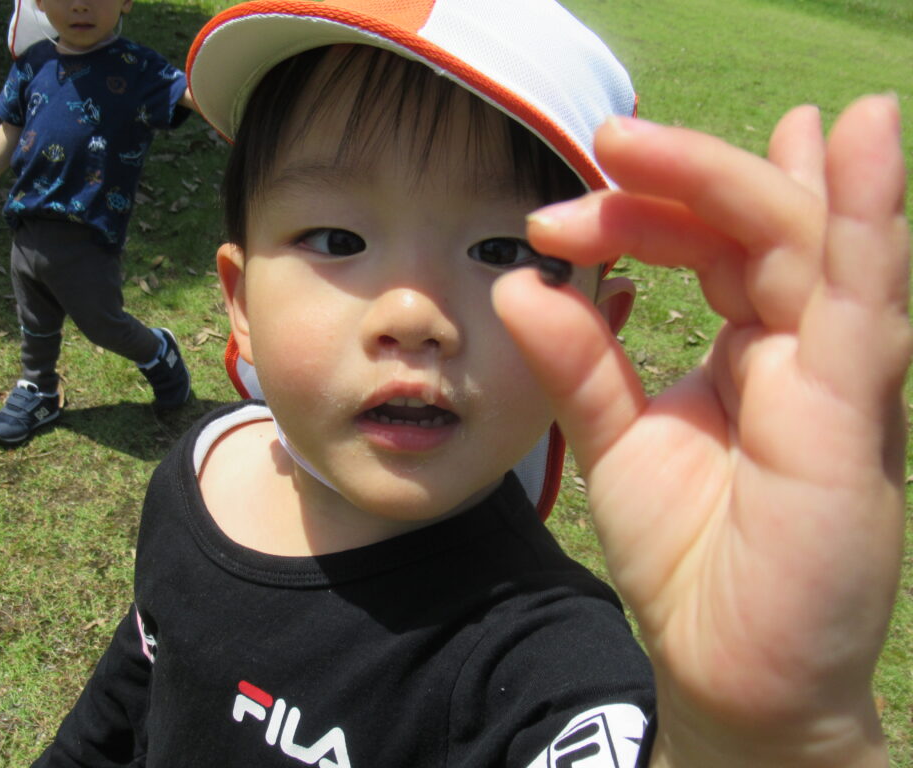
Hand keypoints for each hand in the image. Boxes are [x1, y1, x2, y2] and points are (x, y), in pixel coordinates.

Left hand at [493, 95, 908, 765]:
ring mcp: (834, 375)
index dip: (633, 217)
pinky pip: (863, 300)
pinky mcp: (854, 412)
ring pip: (813, 244)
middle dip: (685, 176)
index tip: (549, 221)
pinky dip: (868, 218)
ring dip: (774, 172)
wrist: (726, 666)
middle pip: (752, 228)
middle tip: (611, 137)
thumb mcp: (619, 440)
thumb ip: (580, 361)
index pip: (699, 247)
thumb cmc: (687, 556)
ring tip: (764, 101)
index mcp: (747, 348)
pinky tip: (862, 140)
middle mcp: (798, 349)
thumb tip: (518, 283)